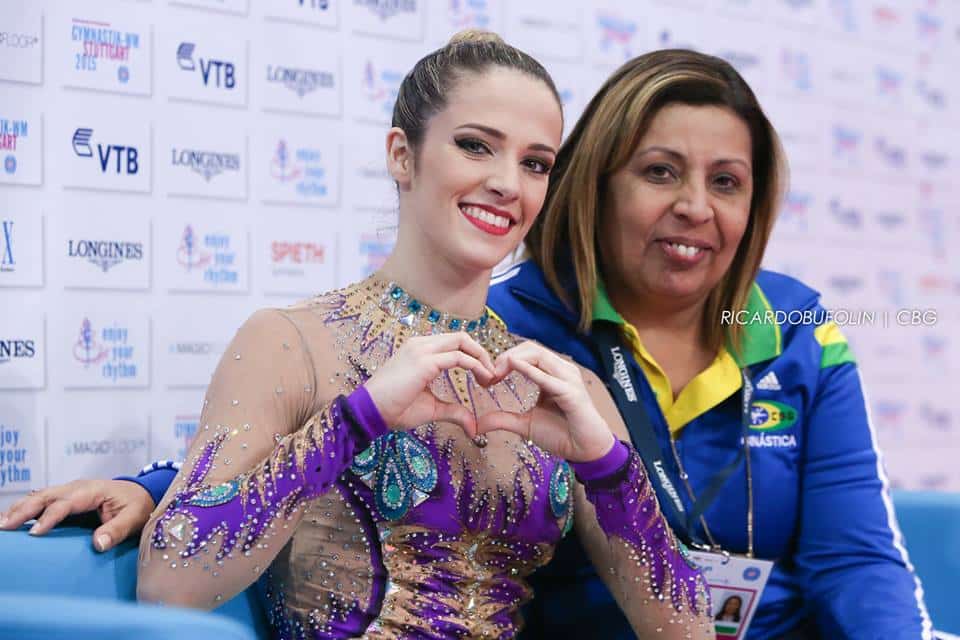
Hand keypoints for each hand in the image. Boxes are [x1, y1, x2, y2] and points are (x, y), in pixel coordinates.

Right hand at [0, 479, 154, 551]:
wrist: (142, 493)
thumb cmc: (139, 505)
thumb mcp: (135, 518)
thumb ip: (117, 530)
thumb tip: (97, 544)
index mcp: (92, 490)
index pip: (66, 503)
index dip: (50, 517)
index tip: (35, 534)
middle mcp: (77, 488)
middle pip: (46, 496)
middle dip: (24, 510)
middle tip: (4, 526)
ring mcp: (70, 492)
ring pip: (40, 497)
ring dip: (19, 509)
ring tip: (1, 524)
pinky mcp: (66, 500)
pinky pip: (42, 502)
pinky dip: (25, 509)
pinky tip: (10, 519)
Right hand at [363, 333, 496, 435]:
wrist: (369, 411)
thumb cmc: (394, 409)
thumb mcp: (431, 408)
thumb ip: (454, 412)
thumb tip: (473, 426)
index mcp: (420, 350)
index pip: (453, 343)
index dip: (473, 355)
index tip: (484, 376)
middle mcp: (421, 344)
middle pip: (461, 337)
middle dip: (482, 353)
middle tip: (493, 375)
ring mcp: (422, 350)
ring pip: (462, 341)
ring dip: (482, 357)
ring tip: (490, 378)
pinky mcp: (425, 361)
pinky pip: (459, 357)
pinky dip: (476, 366)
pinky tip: (483, 379)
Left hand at [478, 341, 615, 462]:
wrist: (586, 451)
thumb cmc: (561, 434)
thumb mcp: (525, 424)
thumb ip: (503, 419)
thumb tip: (477, 424)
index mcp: (551, 373)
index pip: (526, 352)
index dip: (504, 358)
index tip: (487, 376)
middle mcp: (561, 371)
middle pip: (531, 348)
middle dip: (506, 356)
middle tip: (489, 373)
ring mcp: (568, 379)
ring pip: (539, 355)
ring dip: (514, 360)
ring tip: (496, 372)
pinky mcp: (572, 393)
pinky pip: (548, 378)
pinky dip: (530, 371)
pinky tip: (514, 367)